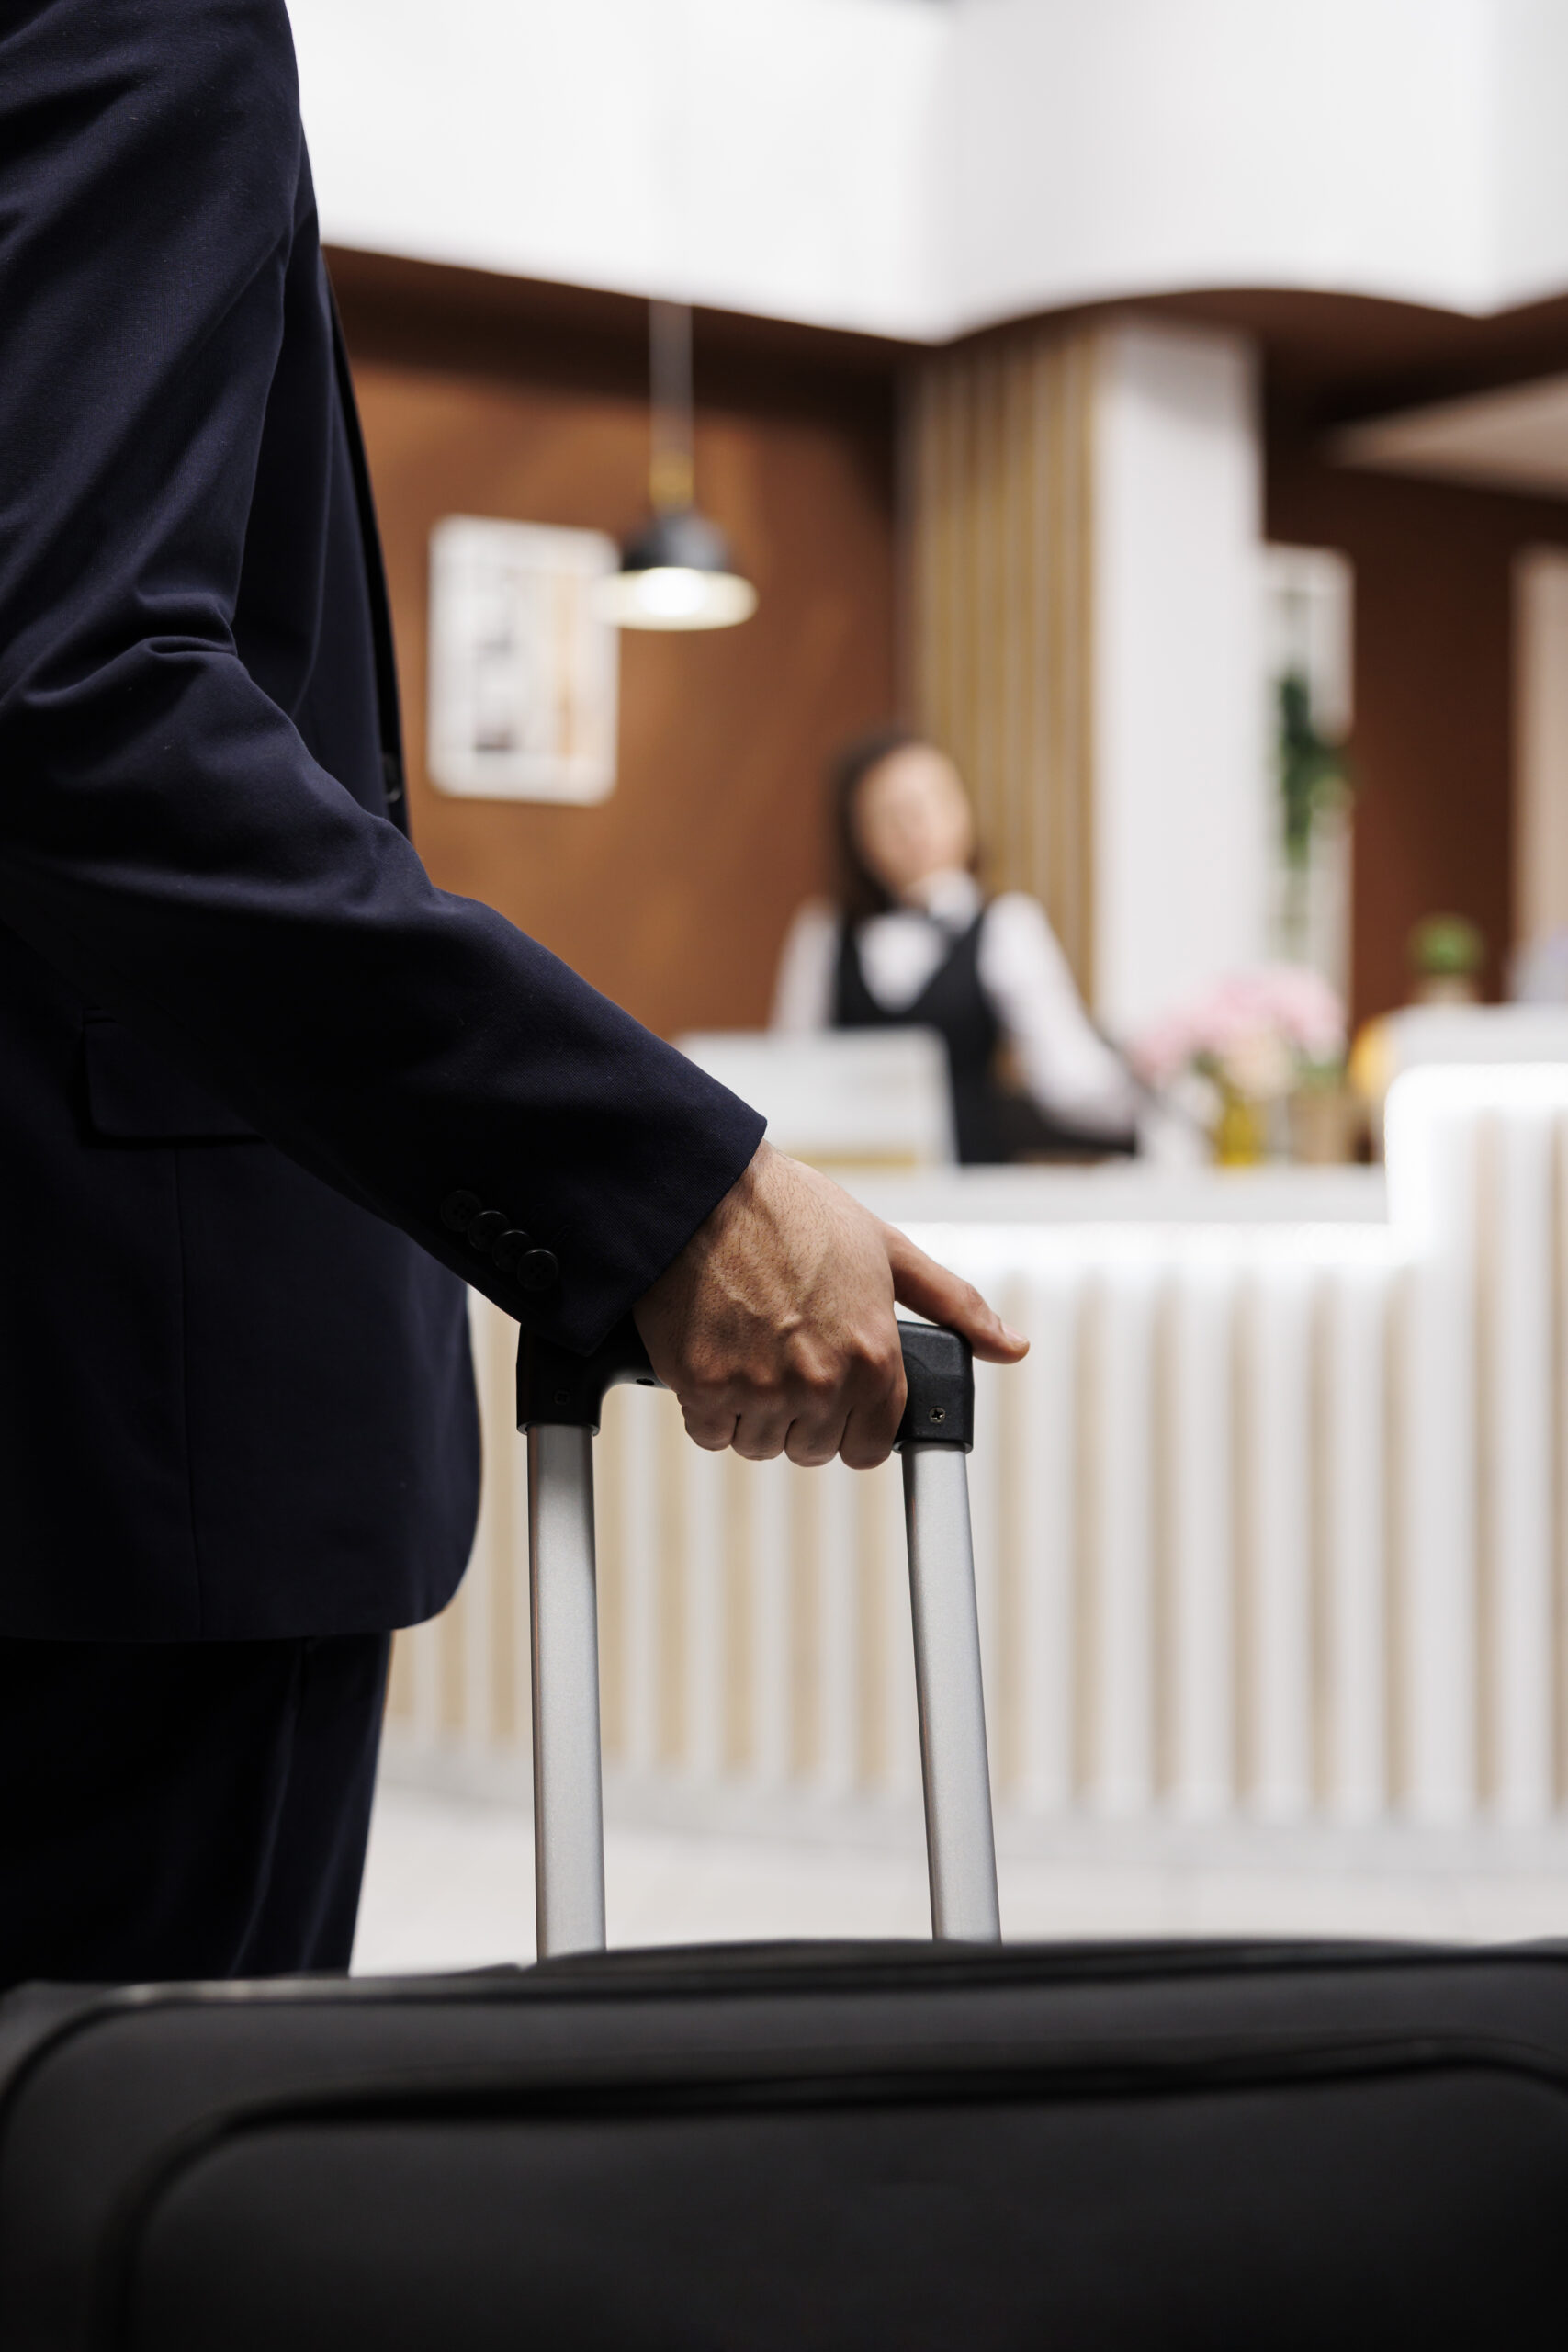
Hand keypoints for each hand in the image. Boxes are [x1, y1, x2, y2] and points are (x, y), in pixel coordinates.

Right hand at [632, 1141, 1026, 1469]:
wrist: (707, 1188)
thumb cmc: (797, 1212)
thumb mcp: (888, 1249)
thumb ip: (954, 1305)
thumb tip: (1012, 1347)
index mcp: (874, 1357)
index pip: (870, 1447)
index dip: (852, 1425)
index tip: (834, 1398)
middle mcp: (822, 1383)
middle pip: (812, 1450)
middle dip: (799, 1418)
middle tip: (783, 1360)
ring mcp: (761, 1389)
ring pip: (759, 1446)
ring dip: (751, 1414)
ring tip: (747, 1351)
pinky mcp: (705, 1386)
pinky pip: (709, 1433)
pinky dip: (708, 1407)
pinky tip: (713, 1357)